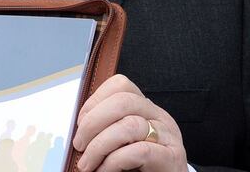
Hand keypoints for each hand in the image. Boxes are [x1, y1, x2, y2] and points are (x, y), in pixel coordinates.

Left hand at [72, 74, 187, 170]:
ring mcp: (168, 137)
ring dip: (99, 146)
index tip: (80, 122)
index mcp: (146, 109)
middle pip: (123, 102)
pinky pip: (139, 151)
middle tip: (79, 144)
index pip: (121, 86)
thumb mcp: (123, 142)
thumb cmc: (141, 168)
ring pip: (129, 125)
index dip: (95, 100)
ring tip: (87, 164)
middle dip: (93, 122)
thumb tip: (78, 130)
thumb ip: (108, 129)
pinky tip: (104, 170)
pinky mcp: (170, 159)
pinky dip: (114, 161)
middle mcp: (160, 118)